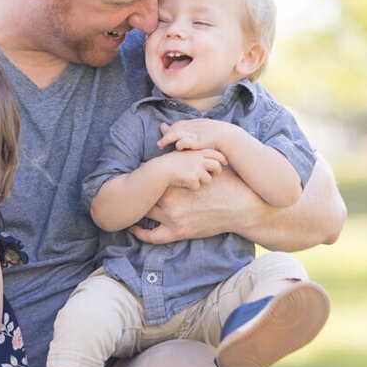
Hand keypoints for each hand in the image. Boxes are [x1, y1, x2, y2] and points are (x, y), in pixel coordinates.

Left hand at [132, 166, 258, 243]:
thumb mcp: (206, 163)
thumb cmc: (226, 183)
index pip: (149, 177)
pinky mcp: (179, 233)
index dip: (141, 174)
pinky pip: (152, 236)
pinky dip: (139, 232)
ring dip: (135, 208)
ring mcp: (173, 219)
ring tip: (126, 204)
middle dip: (135, 191)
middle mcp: (170, 201)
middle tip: (124, 188)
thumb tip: (167, 130)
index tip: (136, 172)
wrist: (242, 208)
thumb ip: (186, 154)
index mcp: (175, 182)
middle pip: (142, 195)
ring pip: (143, 213)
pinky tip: (132, 227)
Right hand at [157, 148, 226, 189]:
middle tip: (212, 174)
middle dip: (216, 172)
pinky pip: (197, 186)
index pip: (215, 154)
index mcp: (197, 152)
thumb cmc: (172, 162)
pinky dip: (192, 187)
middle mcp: (199, 159)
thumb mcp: (185, 154)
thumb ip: (196, 153)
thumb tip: (207, 156)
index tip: (224, 162)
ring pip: (208, 179)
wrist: (160, 170)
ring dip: (202, 181)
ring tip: (190, 178)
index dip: (221, 158)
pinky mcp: (192, 179)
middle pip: (217, 166)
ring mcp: (196, 169)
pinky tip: (183, 183)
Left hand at [158, 119, 236, 152]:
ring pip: (176, 134)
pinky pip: (184, 142)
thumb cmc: (217, 136)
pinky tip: (177, 147)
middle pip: (174, 128)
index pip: (178, 124)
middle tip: (159, 143)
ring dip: (167, 139)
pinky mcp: (197, 141)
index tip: (164, 134)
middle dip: (165, 135)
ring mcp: (195, 133)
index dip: (170, 129)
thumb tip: (189, 135)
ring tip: (161, 145)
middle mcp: (193, 126)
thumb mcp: (204, 131)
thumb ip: (195, 131)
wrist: (228, 137)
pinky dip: (179, 144)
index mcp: (195, 123)